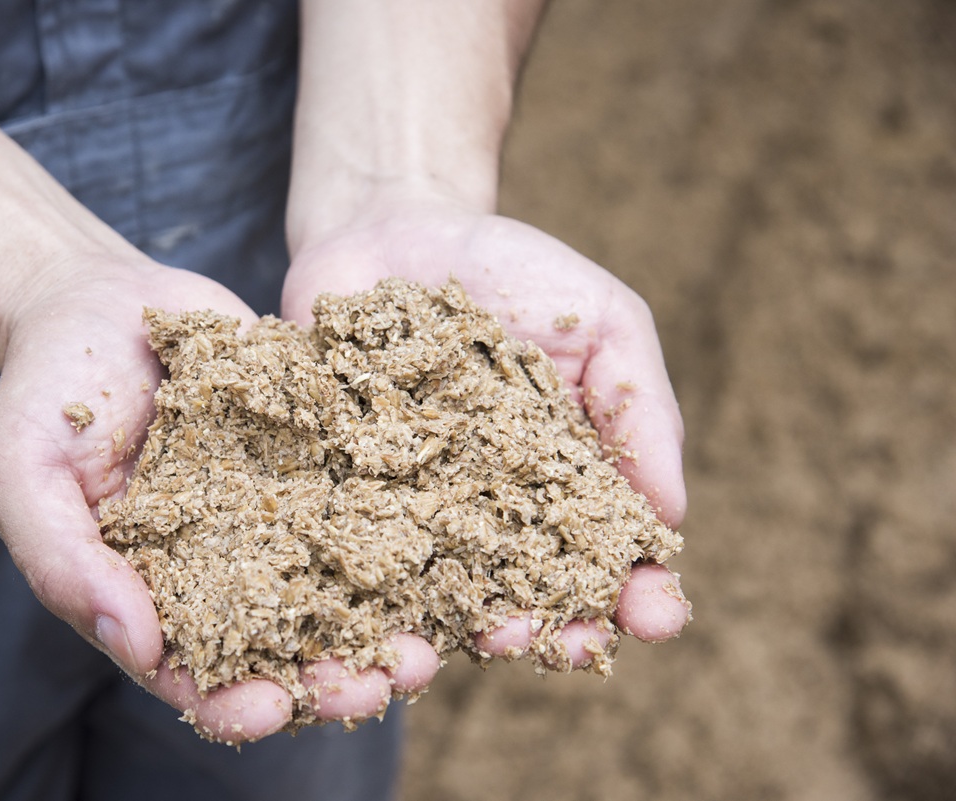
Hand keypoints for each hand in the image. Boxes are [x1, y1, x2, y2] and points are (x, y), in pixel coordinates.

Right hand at [0, 256, 438, 740]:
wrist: (101, 300)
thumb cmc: (45, 390)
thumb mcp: (22, 472)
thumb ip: (64, 560)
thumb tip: (135, 646)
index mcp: (151, 595)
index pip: (195, 674)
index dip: (232, 703)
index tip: (271, 708)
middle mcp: (226, 569)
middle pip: (287, 646)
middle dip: (337, 674)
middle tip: (387, 681)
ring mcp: (278, 517)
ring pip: (343, 585)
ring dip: (390, 617)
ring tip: (436, 635)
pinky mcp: (320, 461)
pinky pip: (367, 499)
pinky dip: (406, 525)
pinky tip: (449, 537)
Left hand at [282, 196, 690, 676]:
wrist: (392, 224)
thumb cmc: (513, 271)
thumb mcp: (601, 321)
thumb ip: (637, 407)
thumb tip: (670, 513)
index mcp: (561, 483)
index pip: (607, 557)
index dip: (636, 594)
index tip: (655, 615)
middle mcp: (487, 512)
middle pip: (525, 592)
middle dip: (549, 627)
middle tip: (557, 642)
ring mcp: (409, 507)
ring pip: (439, 589)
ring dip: (464, 625)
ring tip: (489, 635)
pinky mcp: (339, 489)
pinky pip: (349, 546)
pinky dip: (364, 585)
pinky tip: (380, 610)